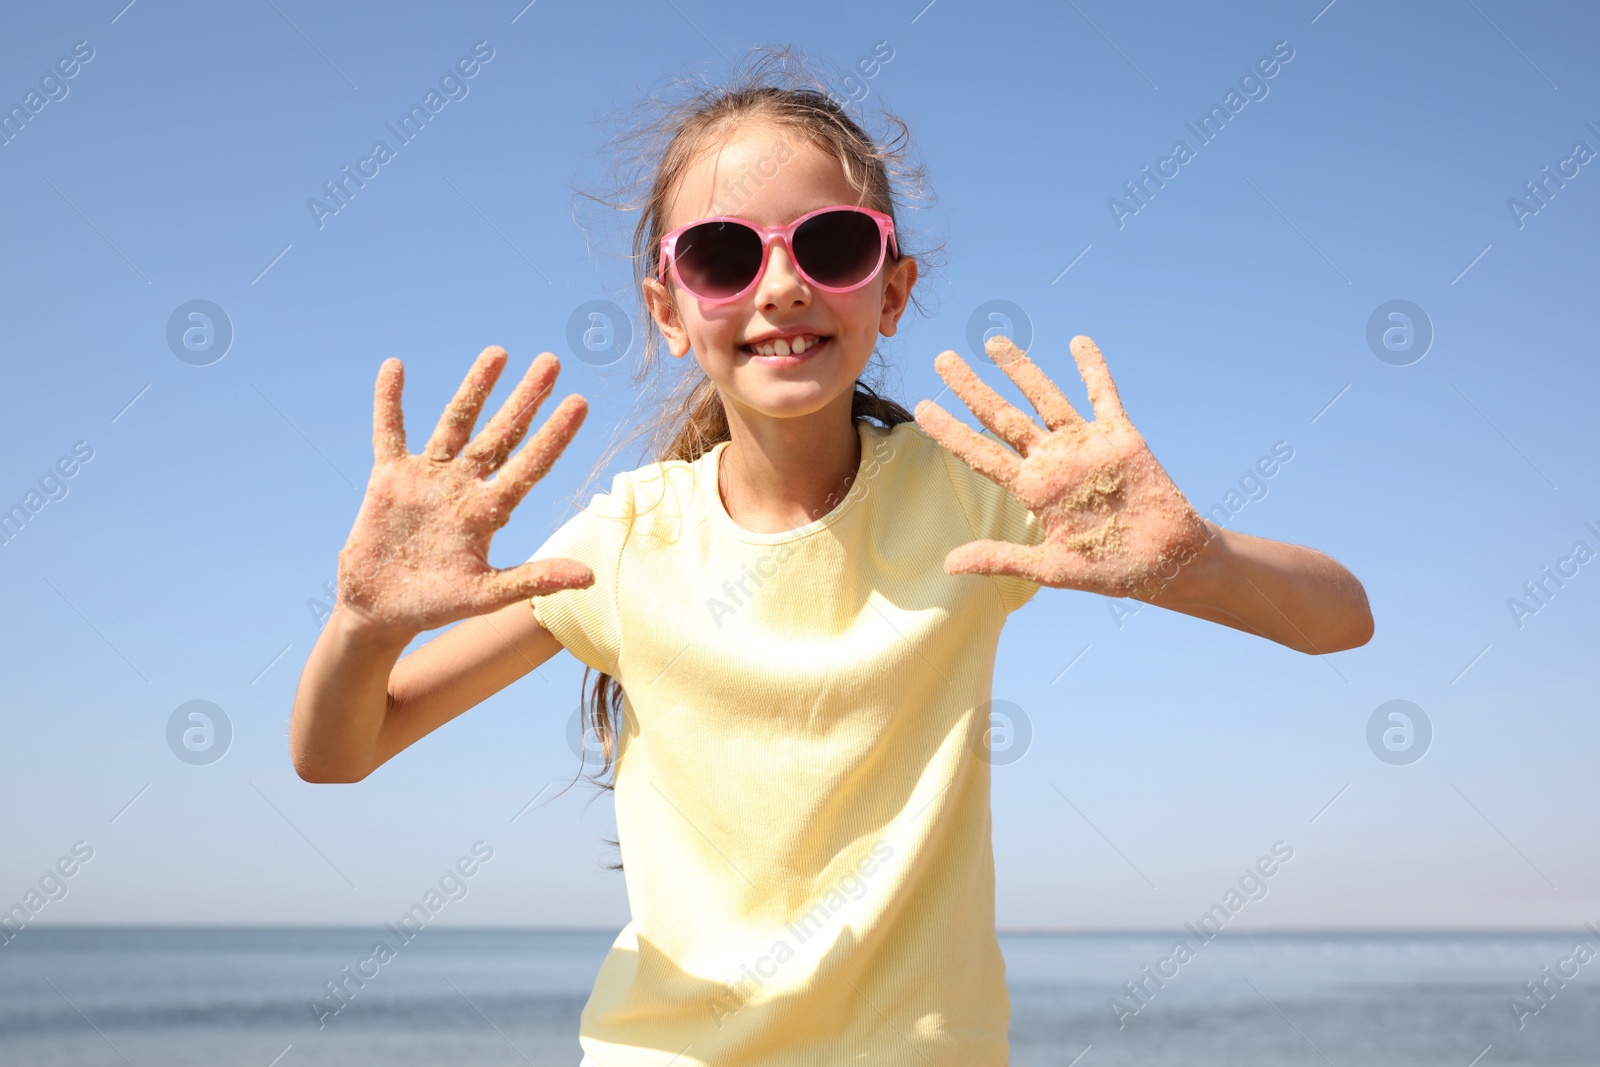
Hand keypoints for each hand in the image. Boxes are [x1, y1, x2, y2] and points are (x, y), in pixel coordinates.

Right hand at [335, 345, 594, 636]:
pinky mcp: (389, 478)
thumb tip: (590, 577)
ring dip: (474, 388)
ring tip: (498, 353)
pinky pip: (389, 432)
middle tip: (551, 361)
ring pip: (455, 423)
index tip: (579, 402)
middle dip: (525, 399)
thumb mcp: (486, 596)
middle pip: (499, 434)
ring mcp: (427, 478)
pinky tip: (394, 367)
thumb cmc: (437, 605)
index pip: (529, 465)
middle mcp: (463, 487)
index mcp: (488, 512)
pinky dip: (389, 401)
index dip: (553, 435)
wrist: (381, 611)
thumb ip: (533, 581)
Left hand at [914, 334, 1211, 598]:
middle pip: (1003, 416)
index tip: (921, 408)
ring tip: (993, 343)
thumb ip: (1000, 558)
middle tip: (943, 360)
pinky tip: (1077, 342)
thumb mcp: (1049, 568)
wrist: (1165, 562)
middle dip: (972, 388)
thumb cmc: (1108, 569)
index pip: (981, 453)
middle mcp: (1052, 460)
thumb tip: (947, 565)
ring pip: (1044, 397)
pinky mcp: (1120, 437)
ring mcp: (1085, 445)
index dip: (951, 431)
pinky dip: (1092, 368)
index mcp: (1033, 489)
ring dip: (1020, 369)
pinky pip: (1103, 395)